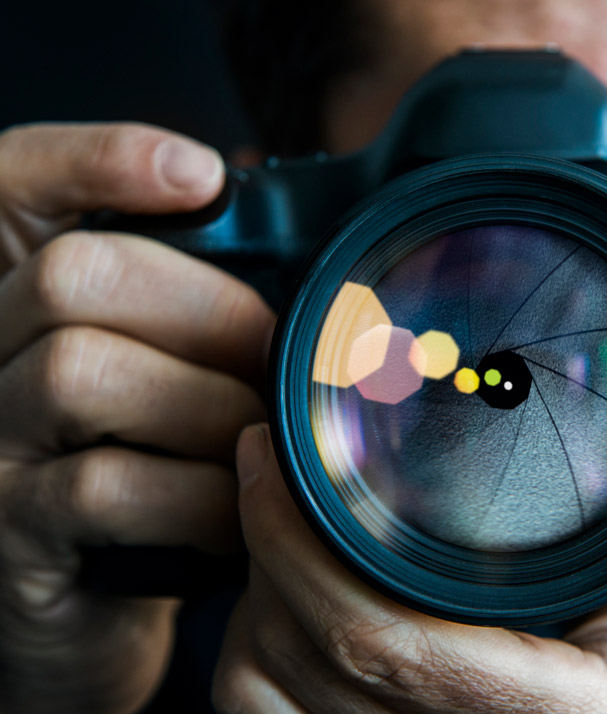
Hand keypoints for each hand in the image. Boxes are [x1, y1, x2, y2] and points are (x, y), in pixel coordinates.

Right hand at [0, 123, 275, 713]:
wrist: (90, 610)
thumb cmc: (152, 474)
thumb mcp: (169, 374)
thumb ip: (195, 303)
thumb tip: (276, 229)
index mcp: (19, 297)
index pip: (13, 182)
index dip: (95, 158)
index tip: (200, 173)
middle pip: (71, 275)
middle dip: (206, 308)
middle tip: (273, 356)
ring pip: (83, 372)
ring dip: (209, 407)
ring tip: (257, 442)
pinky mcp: (10, 531)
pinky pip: (106, 487)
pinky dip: (198, 498)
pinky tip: (235, 516)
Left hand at [214, 371, 606, 712]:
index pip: (386, 649)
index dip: (302, 548)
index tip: (268, 450)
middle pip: (303, 664)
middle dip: (267, 554)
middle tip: (266, 459)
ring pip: (268, 695)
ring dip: (258, 598)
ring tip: (277, 521)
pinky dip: (258, 649)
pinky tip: (283, 592)